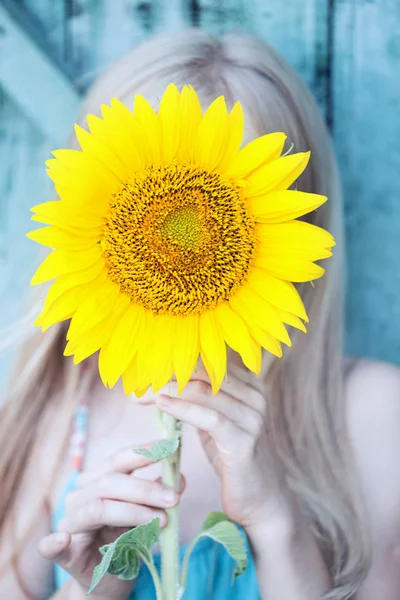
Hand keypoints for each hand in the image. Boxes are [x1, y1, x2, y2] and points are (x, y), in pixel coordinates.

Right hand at [38, 443, 184, 599]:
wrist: (107, 578)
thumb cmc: (125, 539)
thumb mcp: (145, 513)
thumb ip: (158, 495)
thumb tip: (180, 477)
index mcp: (97, 480)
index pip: (118, 460)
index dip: (143, 452)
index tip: (170, 449)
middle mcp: (80, 496)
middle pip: (110, 482)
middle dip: (146, 488)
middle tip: (174, 499)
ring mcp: (70, 523)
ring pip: (98, 508)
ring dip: (133, 512)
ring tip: (162, 521)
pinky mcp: (64, 554)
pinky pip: (52, 546)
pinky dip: (54, 542)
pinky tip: (62, 539)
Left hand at [154, 365, 294, 532]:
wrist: (259, 499)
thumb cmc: (232, 458)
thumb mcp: (215, 422)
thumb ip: (201, 400)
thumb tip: (166, 381)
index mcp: (250, 385)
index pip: (208, 362)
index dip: (176, 362)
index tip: (148, 369)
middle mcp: (255, 395)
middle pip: (204, 373)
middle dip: (169, 374)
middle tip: (140, 381)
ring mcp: (252, 417)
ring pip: (204, 391)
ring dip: (169, 390)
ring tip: (143, 393)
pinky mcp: (244, 440)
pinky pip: (209, 417)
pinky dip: (182, 408)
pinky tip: (161, 404)